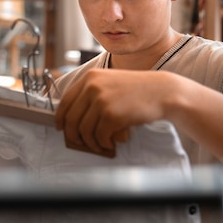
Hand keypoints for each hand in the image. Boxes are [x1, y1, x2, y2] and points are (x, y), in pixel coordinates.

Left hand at [55, 69, 173, 153]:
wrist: (162, 91)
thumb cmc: (138, 90)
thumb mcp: (110, 82)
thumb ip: (92, 94)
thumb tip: (73, 117)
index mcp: (90, 77)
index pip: (65, 101)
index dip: (60, 118)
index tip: (61, 128)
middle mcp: (92, 87)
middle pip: (71, 118)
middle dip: (73, 135)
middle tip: (79, 142)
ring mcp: (101, 100)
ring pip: (84, 130)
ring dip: (90, 142)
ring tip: (100, 145)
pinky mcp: (112, 115)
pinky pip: (99, 136)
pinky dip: (103, 144)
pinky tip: (110, 143)